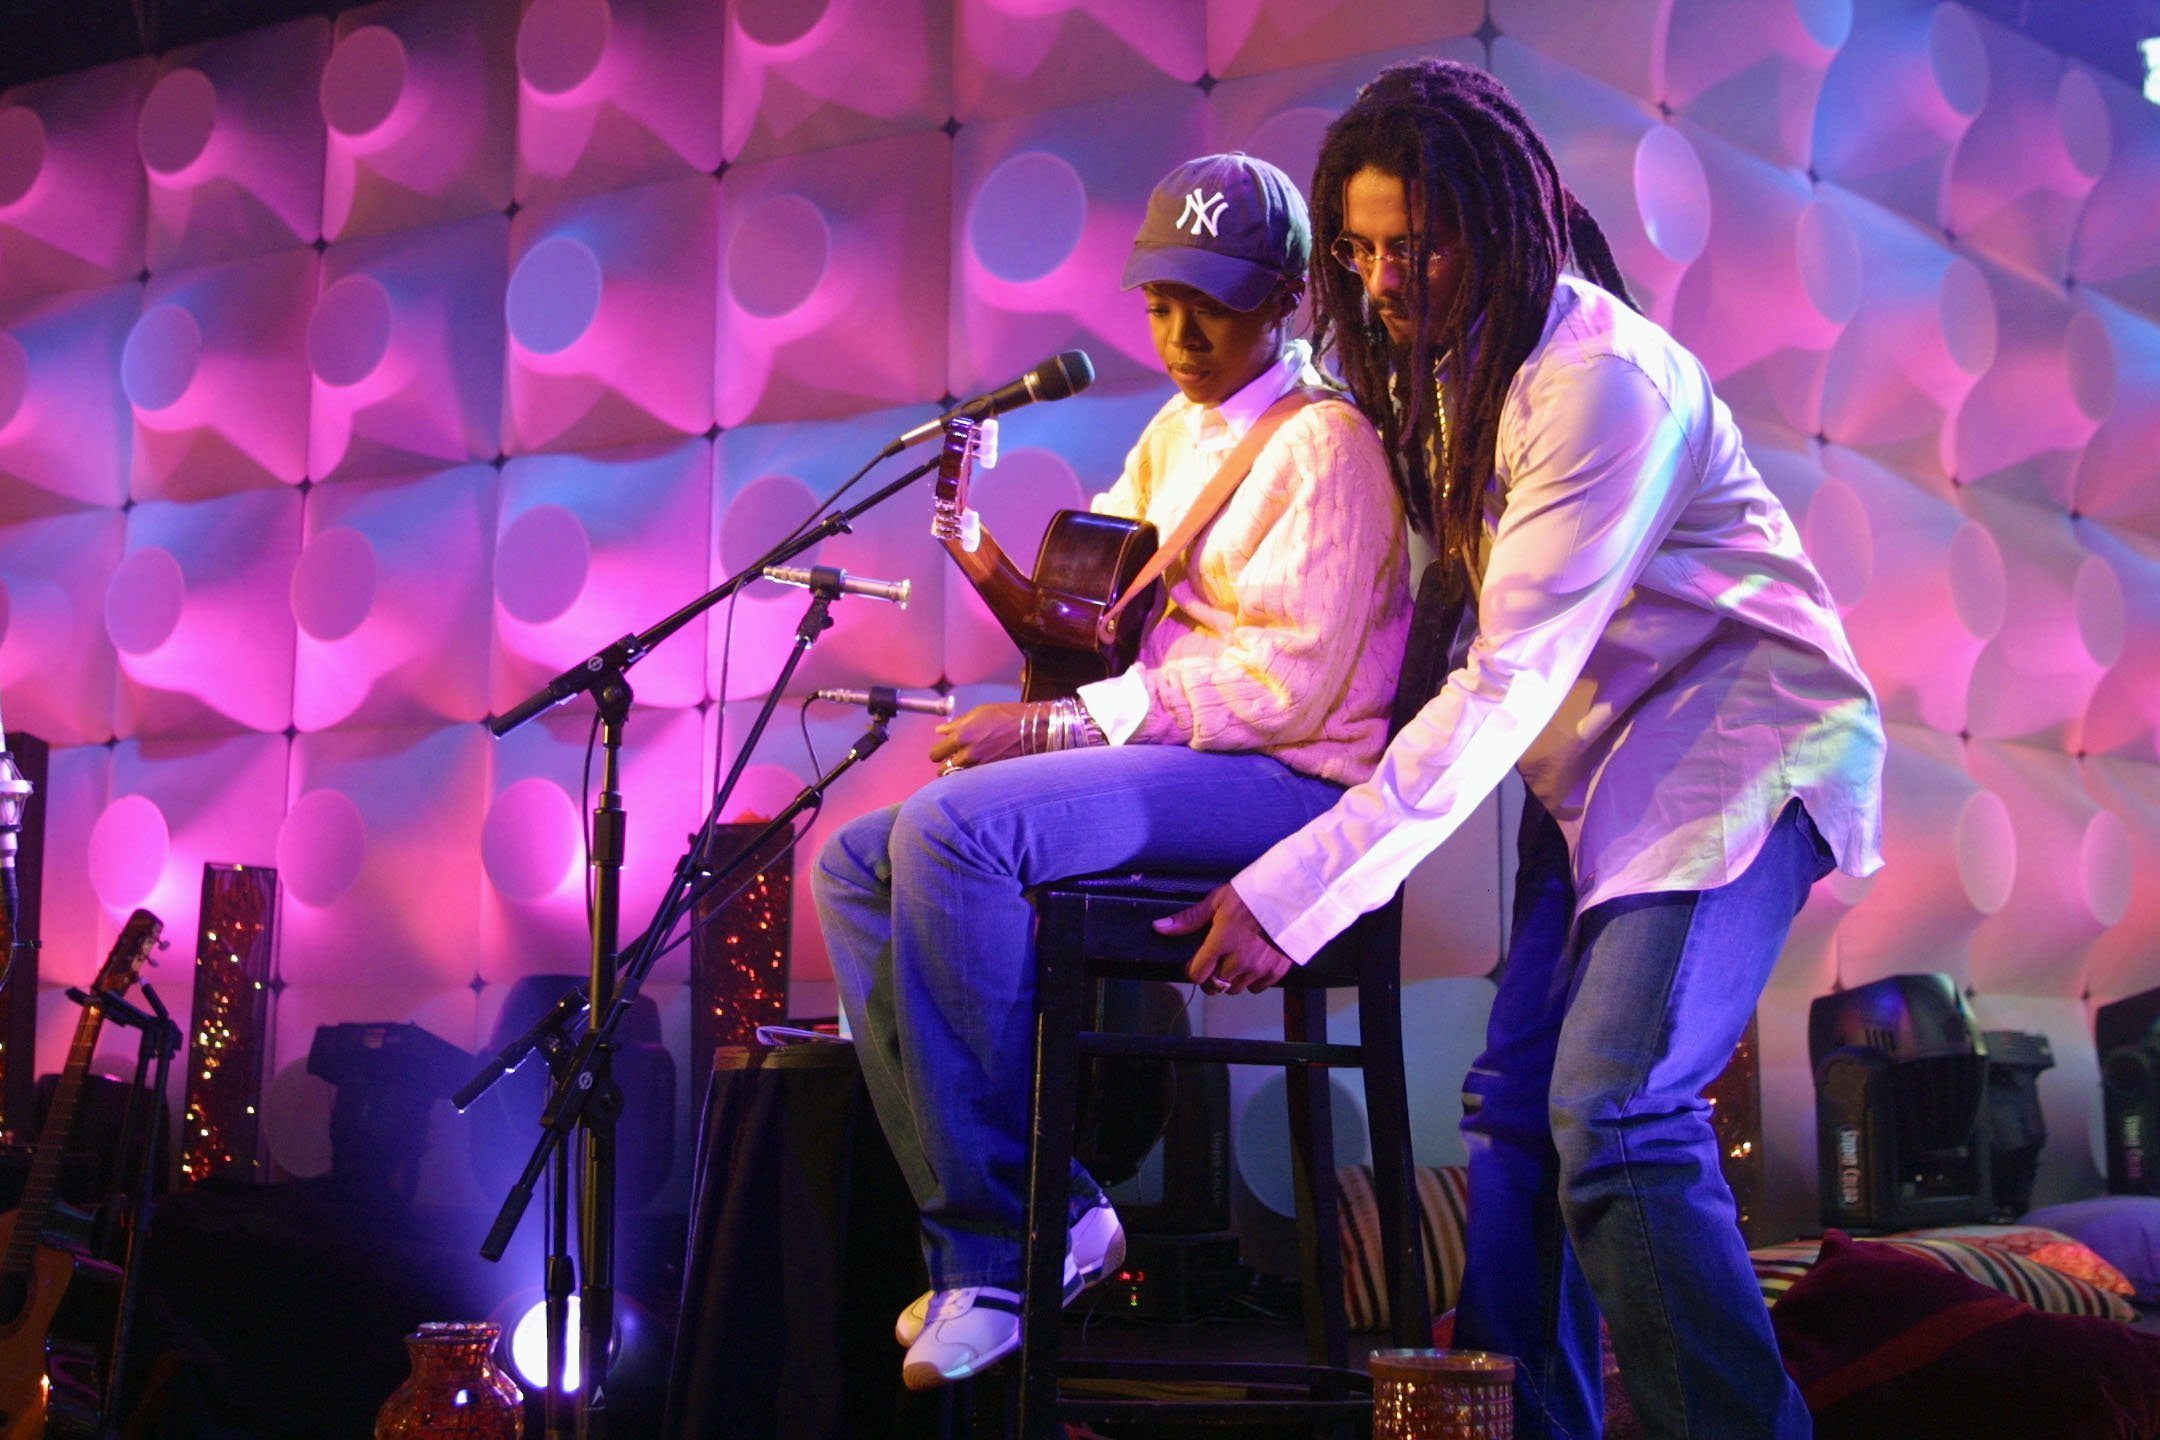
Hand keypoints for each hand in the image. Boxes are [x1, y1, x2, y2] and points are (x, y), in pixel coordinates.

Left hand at [929, 702, 1029, 771]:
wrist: (1037, 729)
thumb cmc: (1011, 716)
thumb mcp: (981, 711)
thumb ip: (958, 723)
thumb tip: (941, 730)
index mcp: (963, 736)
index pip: (936, 754)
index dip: (939, 753)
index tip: (943, 752)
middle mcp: (969, 755)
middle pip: (943, 771)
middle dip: (947, 766)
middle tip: (955, 761)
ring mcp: (981, 768)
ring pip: (958, 779)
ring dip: (959, 775)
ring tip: (968, 767)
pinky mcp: (993, 776)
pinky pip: (974, 783)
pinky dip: (974, 780)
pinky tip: (981, 772)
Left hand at [1156, 883, 1292, 994]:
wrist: (1292, 896)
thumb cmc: (1251, 895)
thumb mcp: (1218, 901)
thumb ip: (1189, 919)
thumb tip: (1158, 928)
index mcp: (1220, 943)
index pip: (1197, 974)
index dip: (1193, 971)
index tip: (1196, 963)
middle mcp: (1238, 960)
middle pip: (1215, 986)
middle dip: (1210, 979)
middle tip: (1214, 965)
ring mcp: (1259, 968)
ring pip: (1235, 989)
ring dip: (1231, 981)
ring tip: (1234, 963)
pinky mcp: (1277, 971)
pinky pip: (1258, 988)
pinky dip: (1253, 981)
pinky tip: (1253, 965)